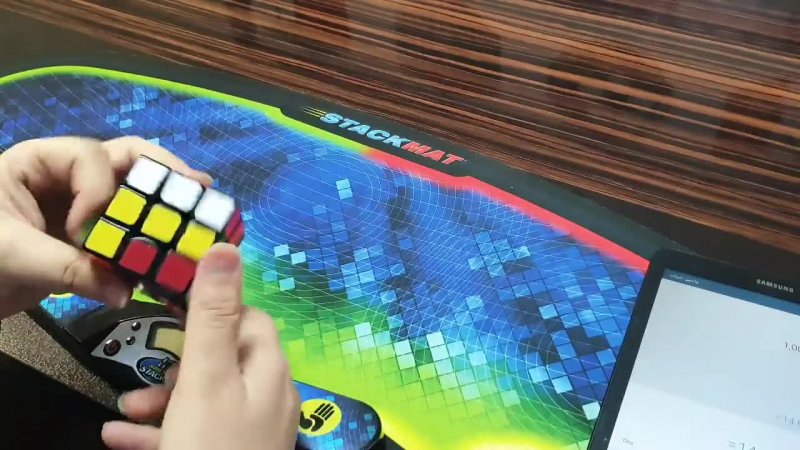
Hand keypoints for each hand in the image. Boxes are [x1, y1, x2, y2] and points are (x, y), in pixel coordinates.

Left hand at [0, 136, 210, 317]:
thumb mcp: (9, 254)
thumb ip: (68, 268)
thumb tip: (126, 291)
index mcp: (38, 162)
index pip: (88, 160)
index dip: (99, 193)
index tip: (86, 234)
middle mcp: (66, 177)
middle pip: (123, 161)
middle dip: (162, 172)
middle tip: (199, 186)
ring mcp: (80, 206)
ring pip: (132, 191)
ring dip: (166, 197)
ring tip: (203, 202)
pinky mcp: (89, 238)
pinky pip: (127, 229)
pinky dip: (152, 233)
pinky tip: (179, 236)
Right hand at [102, 244, 300, 449]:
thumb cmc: (211, 446)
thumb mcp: (206, 378)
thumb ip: (213, 316)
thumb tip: (225, 247)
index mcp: (269, 371)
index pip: (250, 320)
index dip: (214, 308)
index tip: (173, 306)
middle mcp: (269, 398)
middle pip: (223, 361)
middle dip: (177, 364)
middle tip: (144, 376)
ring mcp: (252, 432)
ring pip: (205, 400)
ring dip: (163, 400)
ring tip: (126, 410)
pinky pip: (196, 435)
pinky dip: (163, 431)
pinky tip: (122, 436)